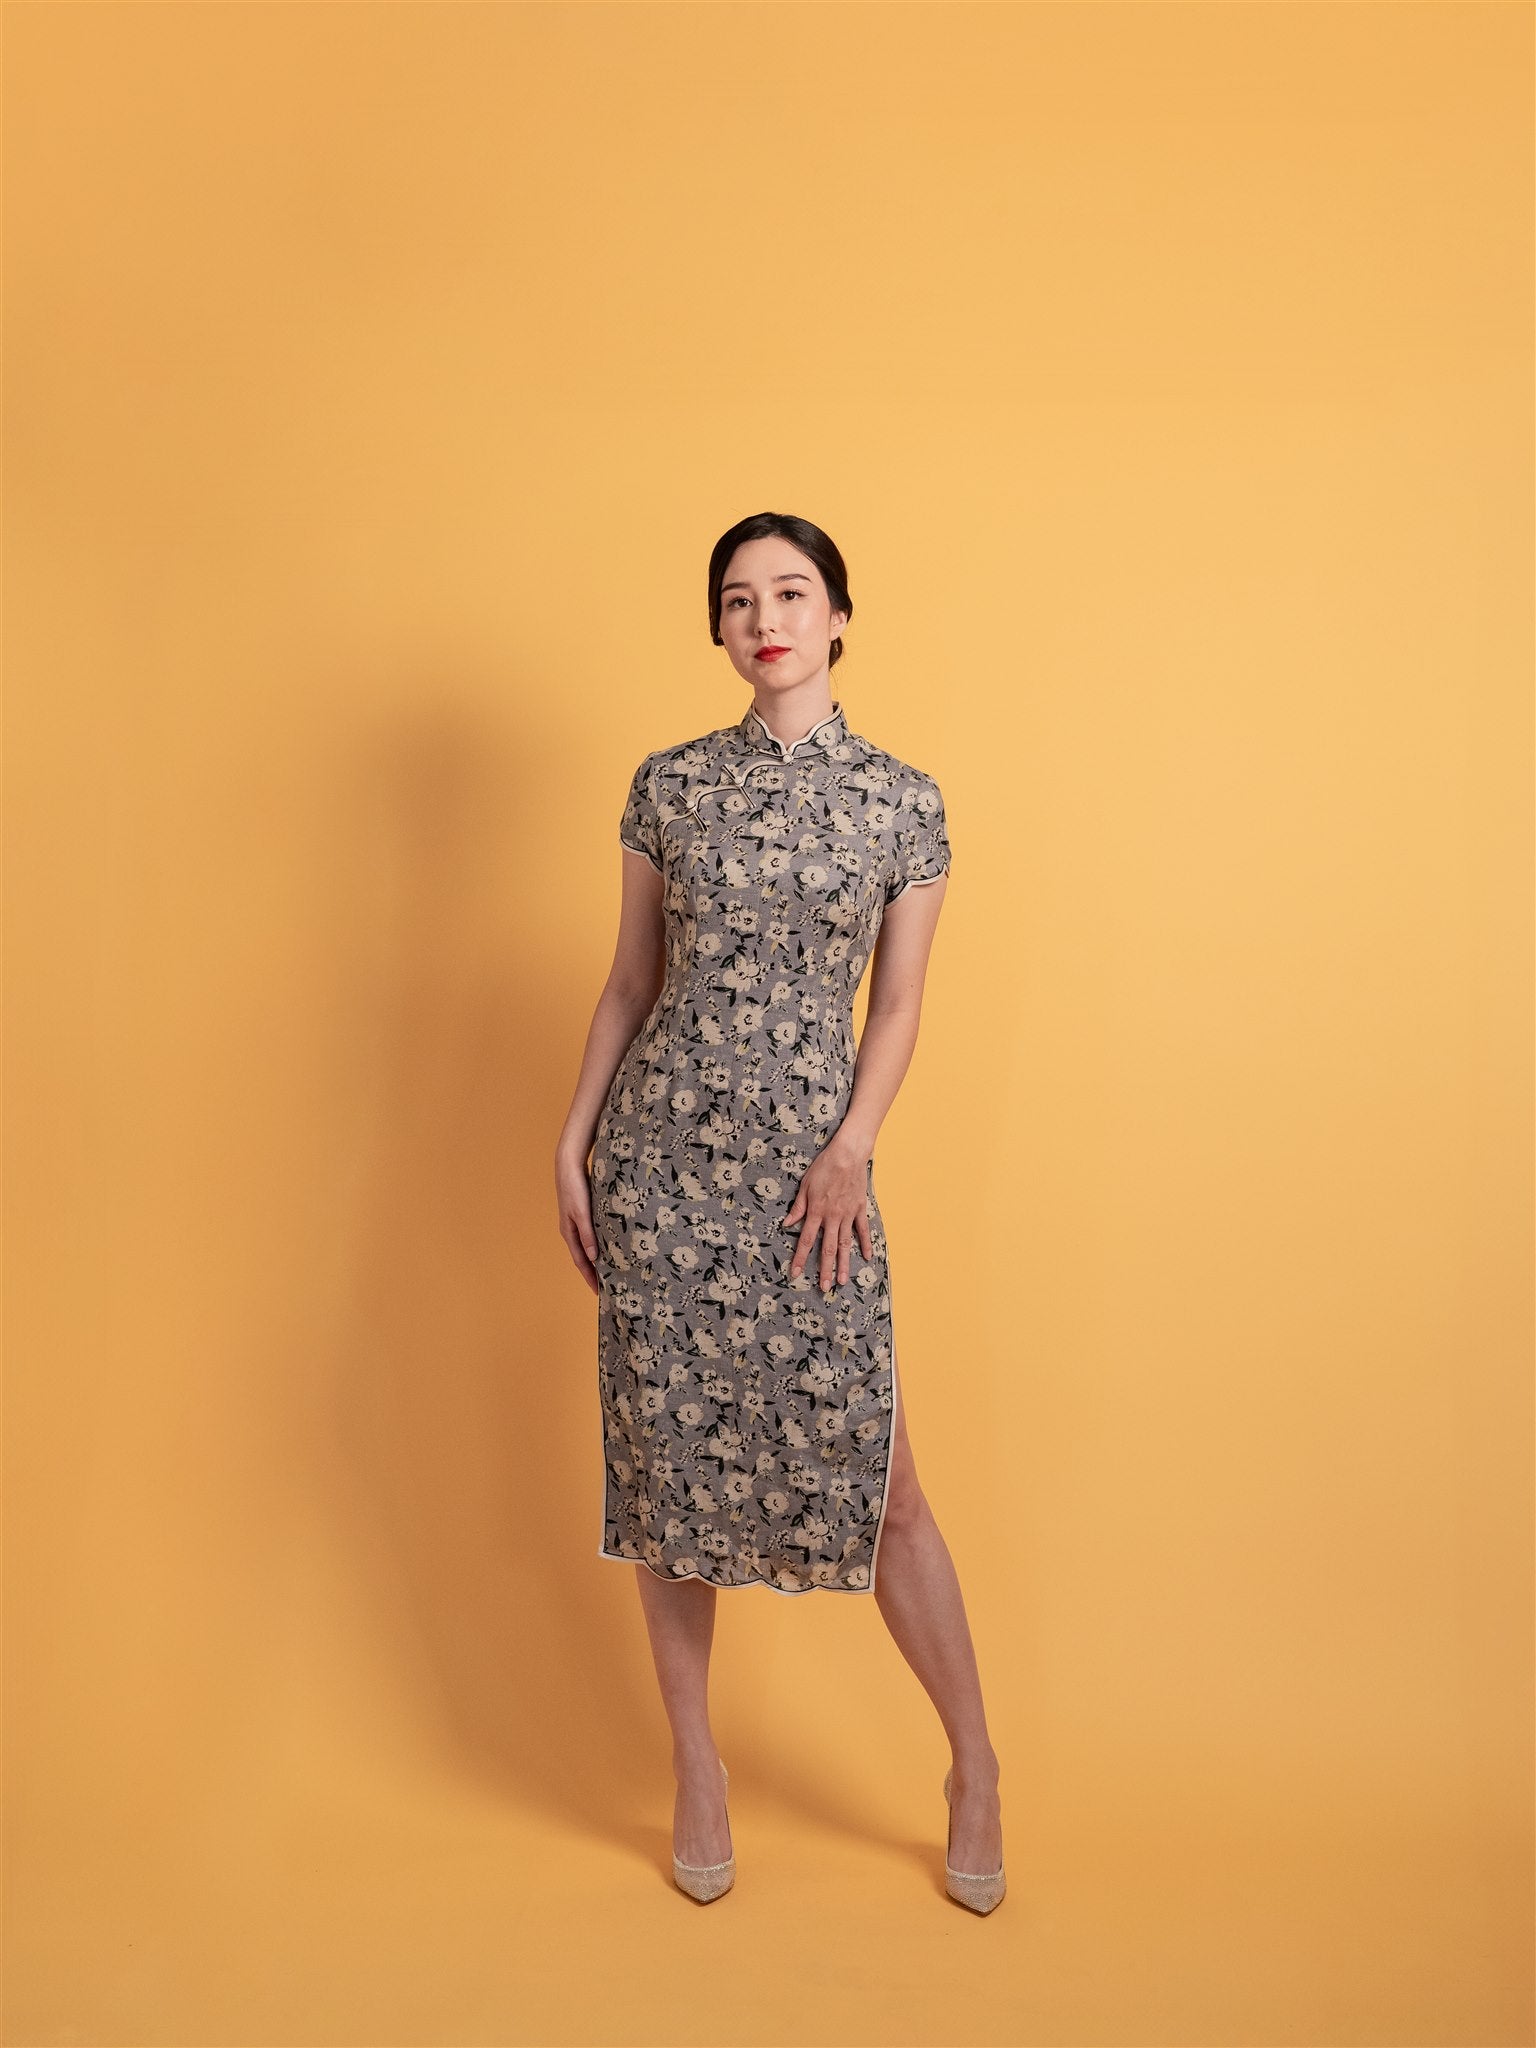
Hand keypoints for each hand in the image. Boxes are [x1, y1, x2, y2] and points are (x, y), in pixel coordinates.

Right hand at [556, 1147, 601, 1296]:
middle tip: (607, 1286)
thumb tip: (594, 1258)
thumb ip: (588, 1234)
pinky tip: (609, 1245)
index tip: (599, 1293)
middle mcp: (572, 1230)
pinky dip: (598, 1244)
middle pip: (584, 1257)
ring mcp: (576, 1222)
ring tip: (610, 1270)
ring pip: (588, 1246)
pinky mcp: (583, 1213)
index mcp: (569, 1232)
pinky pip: (591, 1235)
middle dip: (593, 1272)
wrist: (569, 1164)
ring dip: (597, 1259)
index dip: (590, 1278)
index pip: (581, 1261)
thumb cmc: (574, 1187)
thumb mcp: (582, 1212)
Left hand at [782, 1137, 872, 1291]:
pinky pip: (862, 1230)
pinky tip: (867, 1257)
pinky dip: (865, 1244)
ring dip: (844, 1264)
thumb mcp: (805, 1185)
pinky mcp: (860, 1209)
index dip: (800, 1258)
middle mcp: (832, 1217)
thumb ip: (798, 1207)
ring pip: (845, 1244)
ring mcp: (848, 1214)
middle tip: (824, 1288)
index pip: (807, 1240)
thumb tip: (787, 1224)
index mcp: (816, 1211)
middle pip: (828, 1248)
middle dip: (825, 1270)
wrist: (848, 1154)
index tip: (796, 1273)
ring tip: (843, 1281)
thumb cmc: (824, 1167)